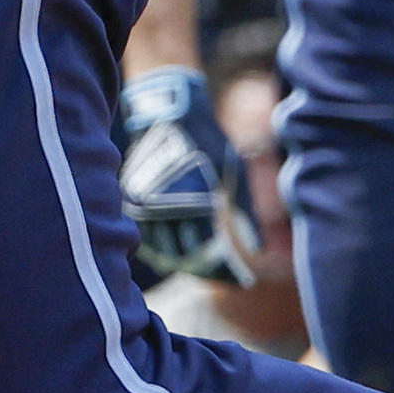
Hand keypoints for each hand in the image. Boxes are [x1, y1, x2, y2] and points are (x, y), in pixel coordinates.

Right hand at [120, 65, 262, 289]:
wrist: (166, 112)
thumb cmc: (205, 140)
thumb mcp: (231, 170)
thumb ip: (245, 211)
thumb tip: (260, 250)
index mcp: (193, 202)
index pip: (208, 252)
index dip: (226, 269)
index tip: (242, 280)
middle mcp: (165, 208)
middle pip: (184, 258)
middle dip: (205, 267)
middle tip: (222, 272)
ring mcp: (145, 206)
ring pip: (163, 252)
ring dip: (182, 261)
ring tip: (201, 265)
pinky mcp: (132, 201)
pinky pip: (148, 236)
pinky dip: (163, 247)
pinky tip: (178, 249)